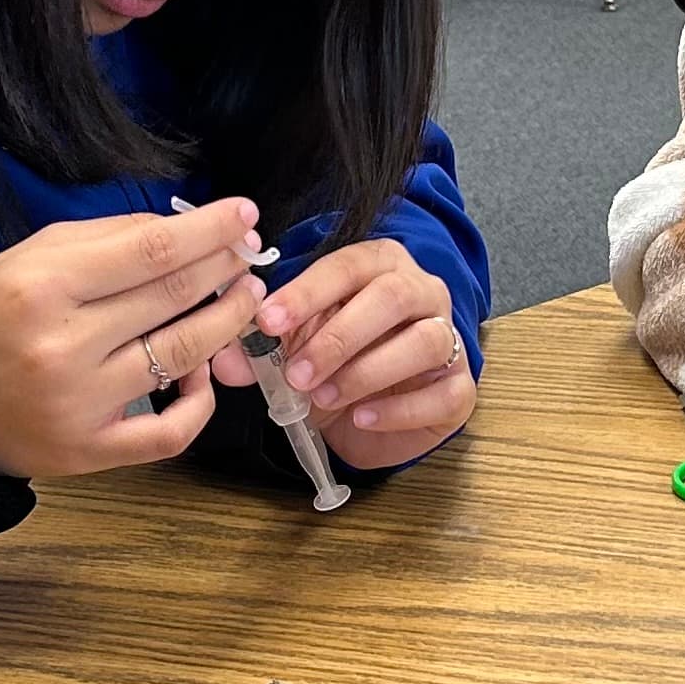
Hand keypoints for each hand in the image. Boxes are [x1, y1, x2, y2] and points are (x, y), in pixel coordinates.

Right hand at [0, 199, 265, 477]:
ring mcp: (79, 404)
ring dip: (229, 320)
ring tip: (246, 297)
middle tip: (248, 253)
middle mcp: (61, 347)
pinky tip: (205, 370)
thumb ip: (112, 237)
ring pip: (185, 354)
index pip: (152, 250)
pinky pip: (173, 430)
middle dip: (226, 268)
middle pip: (175, 296)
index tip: (244, 215)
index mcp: (41, 287)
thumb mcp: (33, 256)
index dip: (211, 230)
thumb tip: (190, 227)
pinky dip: (202, 400)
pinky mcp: (90, 450)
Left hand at [215, 239, 473, 471]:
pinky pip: (443, 392)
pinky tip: (362, 417)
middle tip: (297, 373)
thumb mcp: (292, 350)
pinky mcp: (459, 389)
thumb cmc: (335, 364)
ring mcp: (449, 339)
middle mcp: (423, 293)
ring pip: (425, 340)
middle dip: (339, 335)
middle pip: (393, 296)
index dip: (307, 292)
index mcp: (380, 267)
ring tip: (325, 397)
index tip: (267, 322)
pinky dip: (399, 409)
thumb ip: (260, 351)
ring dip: (367, 370)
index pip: (348, 266)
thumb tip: (225, 362)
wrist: (370, 413)